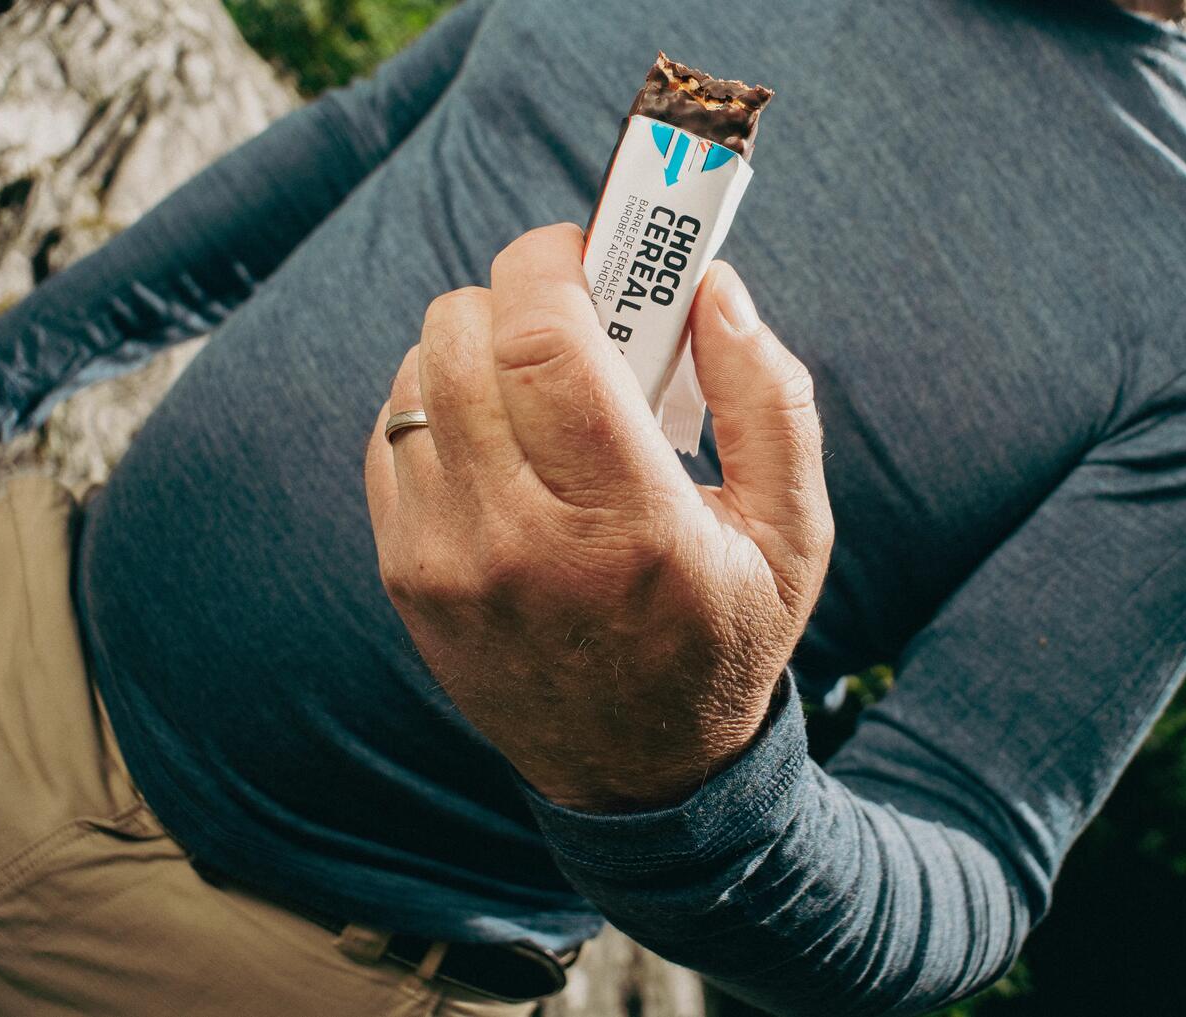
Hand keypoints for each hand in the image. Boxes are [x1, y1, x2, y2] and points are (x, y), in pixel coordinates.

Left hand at [364, 225, 831, 812]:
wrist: (638, 773)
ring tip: (539, 388)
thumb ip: (768, 399)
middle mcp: (518, 542)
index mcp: (627, 525)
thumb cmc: (725, 634)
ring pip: (418, 375)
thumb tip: (711, 287)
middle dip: (515, 294)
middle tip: (573, 315)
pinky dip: (440, 404)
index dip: (553, 261)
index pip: (542, 340)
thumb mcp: (793, 532)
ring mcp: (445, 562)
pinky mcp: (404, 575)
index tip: (587, 251)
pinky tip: (500, 439)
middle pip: (463, 337)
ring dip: (476, 348)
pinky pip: (392, 431)